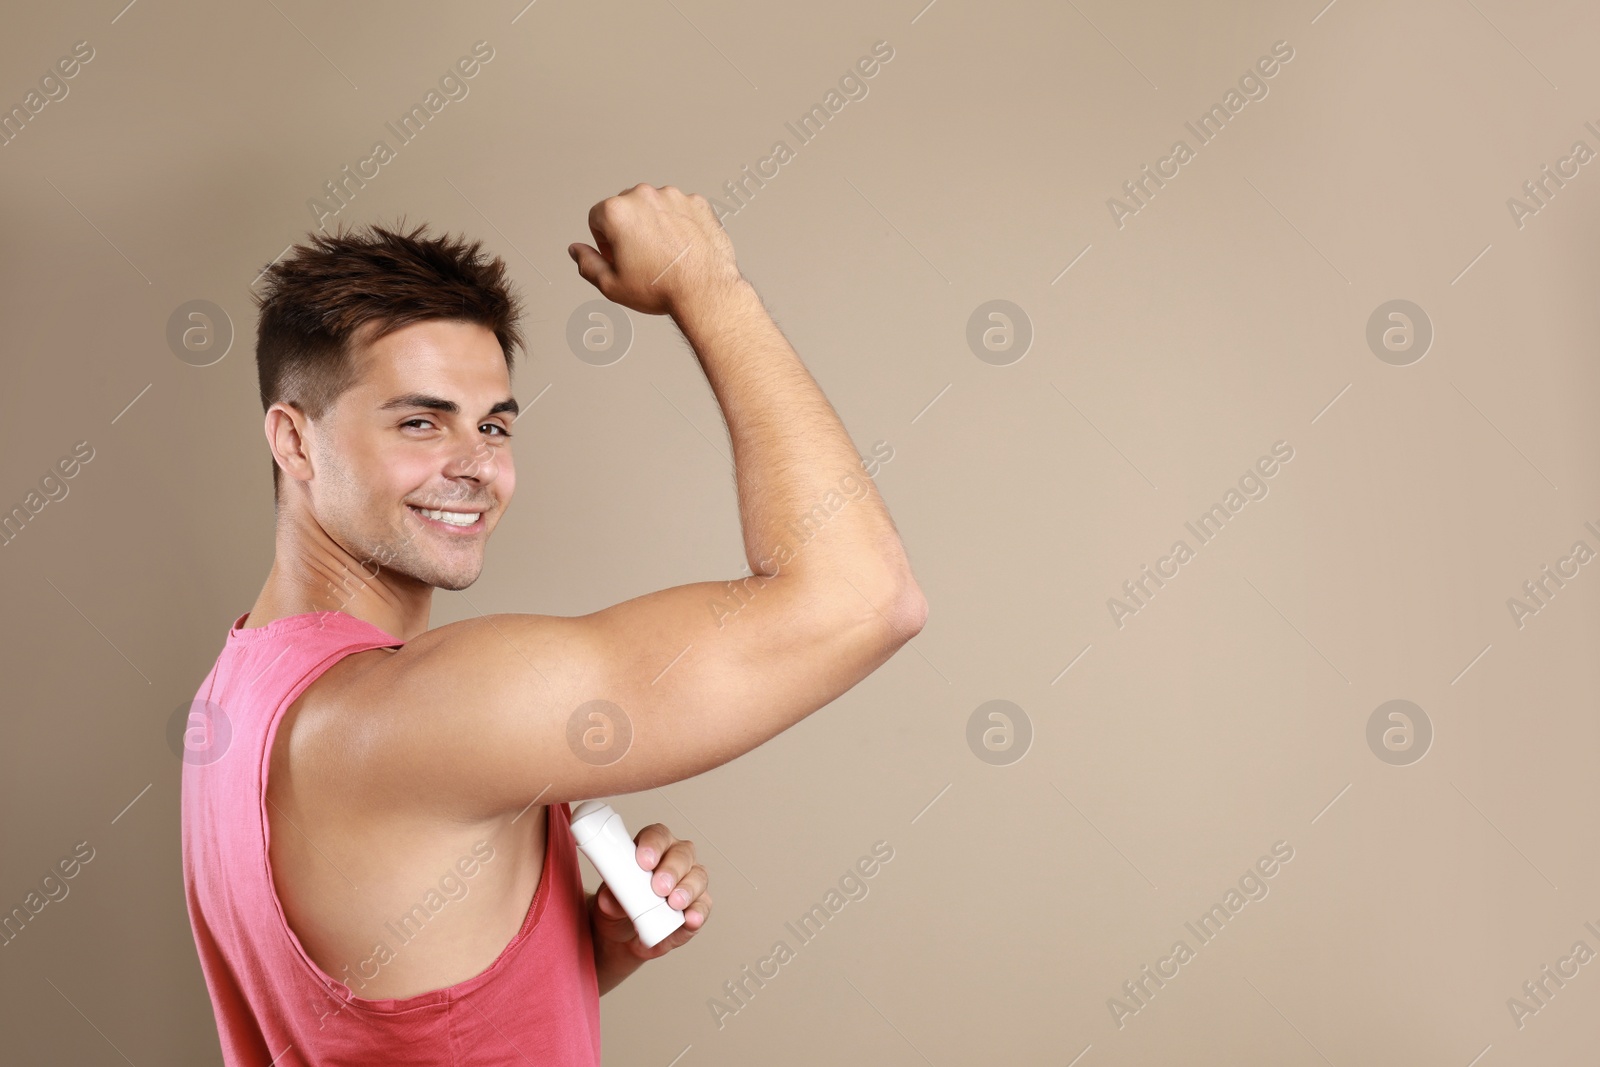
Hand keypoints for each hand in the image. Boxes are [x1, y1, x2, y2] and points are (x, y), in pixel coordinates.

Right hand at [568, 184, 743, 317]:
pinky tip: (682, 248)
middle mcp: (644, 196)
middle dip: (629, 230)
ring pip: (654, 207)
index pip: (596, 218)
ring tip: (665, 255)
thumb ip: (587, 264)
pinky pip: (680, 209)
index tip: (619, 258)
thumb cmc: (661, 288)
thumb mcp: (611, 285)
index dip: (604, 243)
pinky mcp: (697, 203)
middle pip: (625, 208)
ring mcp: (673, 196)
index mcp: (617, 211)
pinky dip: (680, 224)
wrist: (705, 291)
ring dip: (654, 225)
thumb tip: (576, 250)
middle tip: (642, 259)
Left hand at [588, 821, 710, 961]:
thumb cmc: (618, 909)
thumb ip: (610, 898)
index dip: (652, 845)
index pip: (657, 836)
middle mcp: (675, 860)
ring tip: (674, 904)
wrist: (623, 937)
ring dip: (687, 890)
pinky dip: (698, 912)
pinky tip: (690, 919)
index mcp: (652, 849)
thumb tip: (610, 899)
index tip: (644, 861)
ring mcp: (690, 882)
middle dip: (671, 870)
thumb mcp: (607, 903)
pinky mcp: (698, 906)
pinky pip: (703, 906)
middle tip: (659, 887)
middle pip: (682, 854)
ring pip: (698, 877)